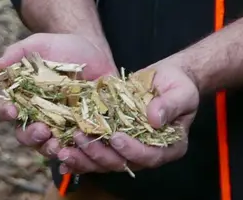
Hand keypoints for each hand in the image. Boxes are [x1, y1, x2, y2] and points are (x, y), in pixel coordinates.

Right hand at [0, 33, 116, 160]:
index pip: (6, 109)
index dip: (6, 111)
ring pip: (47, 146)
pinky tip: (73, 156)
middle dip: (30, 136)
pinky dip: (71, 157)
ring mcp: (58, 126)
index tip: (10, 111)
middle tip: (41, 130)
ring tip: (57, 145)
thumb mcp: (40, 44)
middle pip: (24, 134)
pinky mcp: (79, 131)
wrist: (95, 51)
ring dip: (49, 149)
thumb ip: (17, 52)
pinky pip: (73, 149)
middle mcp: (37, 115)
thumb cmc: (63, 47)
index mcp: (22, 97)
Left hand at [52, 61, 198, 175]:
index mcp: (170, 147)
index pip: (151, 157)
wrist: (165, 78)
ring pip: (104, 162)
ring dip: (84, 157)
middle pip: (122, 164)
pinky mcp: (112, 140)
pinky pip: (95, 152)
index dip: (132, 150)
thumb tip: (154, 119)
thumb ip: (170, 105)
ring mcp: (128, 148)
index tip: (116, 137)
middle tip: (81, 138)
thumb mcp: (182, 91)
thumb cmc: (178, 84)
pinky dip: (78, 154)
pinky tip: (61, 151)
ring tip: (64, 147)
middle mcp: (148, 153)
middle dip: (100, 154)